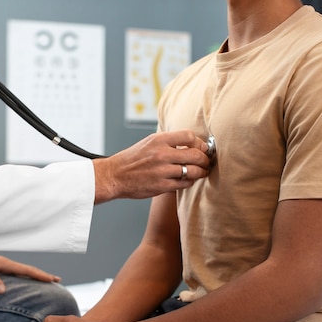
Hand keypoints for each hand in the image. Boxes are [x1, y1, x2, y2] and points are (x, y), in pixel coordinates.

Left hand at [0, 248, 60, 292]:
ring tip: (42, 281)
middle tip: (55, 280)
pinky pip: (12, 273)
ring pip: (20, 271)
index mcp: (2, 263)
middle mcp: (3, 263)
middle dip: (41, 275)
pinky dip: (20, 276)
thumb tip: (3, 290)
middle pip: (27, 270)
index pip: (26, 269)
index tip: (53, 279)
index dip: (40, 275)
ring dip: (32, 275)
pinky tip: (20, 281)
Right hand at [93, 130, 209, 203]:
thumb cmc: (132, 159)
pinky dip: (189, 181)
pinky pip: (184, 183)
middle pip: (195, 154)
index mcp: (158, 140)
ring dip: (201, 172)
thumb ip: (168, 142)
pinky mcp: (162, 186)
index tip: (201, 147)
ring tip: (202, 172)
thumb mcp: (148, 142)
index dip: (199, 142)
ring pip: (192, 171)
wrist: (115, 176)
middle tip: (206, 161)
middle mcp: (161, 154)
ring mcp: (162, 171)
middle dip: (205, 159)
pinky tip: (188, 179)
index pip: (189, 136)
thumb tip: (191, 142)